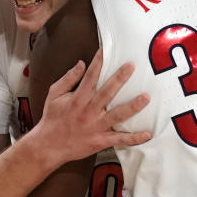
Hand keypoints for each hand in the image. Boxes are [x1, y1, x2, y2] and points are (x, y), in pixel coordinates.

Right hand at [33, 48, 151, 166]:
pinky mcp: (101, 141)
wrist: (49, 146)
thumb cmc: (52, 118)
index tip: (107, 49)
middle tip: (131, 66)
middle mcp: (89, 111)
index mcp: (78, 98)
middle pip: (107, 92)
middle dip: (120, 79)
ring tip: (146, 97)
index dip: (99, 62)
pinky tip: (148, 134)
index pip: (90, 76)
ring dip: (133, 106)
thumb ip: (68, 79)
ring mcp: (96, 127)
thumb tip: (81, 63)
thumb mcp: (54, 95)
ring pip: (118, 115)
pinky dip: (134, 138)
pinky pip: (120, 139)